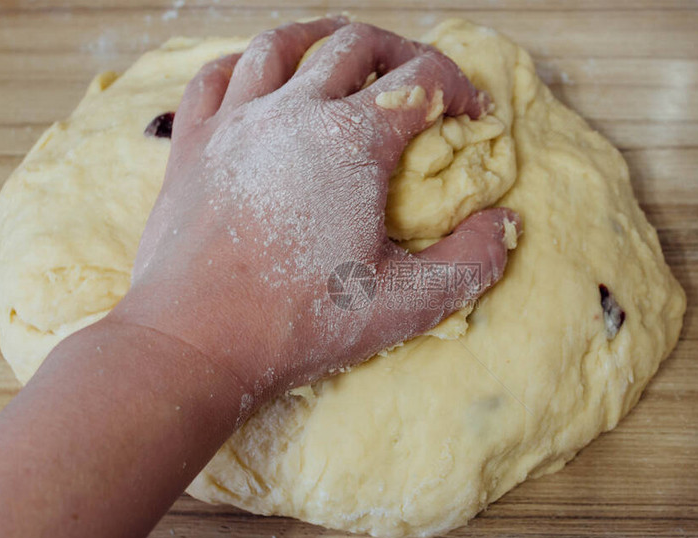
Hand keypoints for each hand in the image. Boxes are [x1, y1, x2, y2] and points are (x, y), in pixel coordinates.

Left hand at [113, 18, 519, 399]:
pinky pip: (218, 75)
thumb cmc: (299, 323)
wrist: (194, 340)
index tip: (472, 117)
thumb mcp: (406, 304)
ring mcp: (236, 121)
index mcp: (352, 141)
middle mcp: (293, 111)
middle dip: (400, 50)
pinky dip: (247, 63)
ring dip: (324, 37)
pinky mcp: (193, 143)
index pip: (421, 80)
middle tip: (418, 78)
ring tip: (344, 50)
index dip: (459, 89)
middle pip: (356, 43)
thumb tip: (504, 224)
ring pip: (283, 43)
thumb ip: (471, 262)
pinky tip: (259, 75)